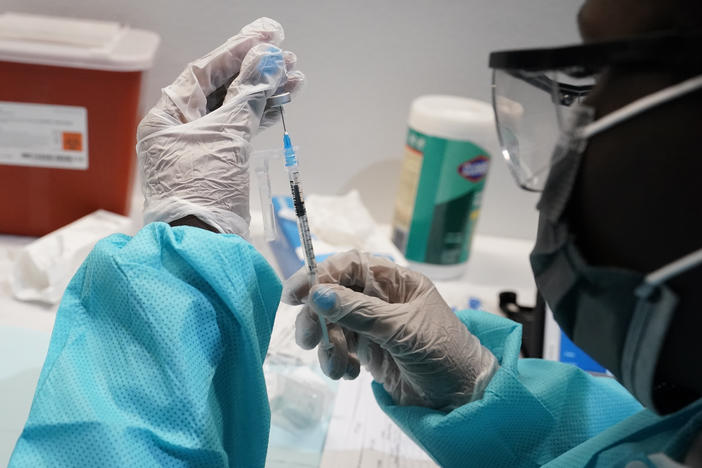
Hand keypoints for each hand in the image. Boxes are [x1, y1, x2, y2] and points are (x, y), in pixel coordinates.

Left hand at [137, 17, 303, 235]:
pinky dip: (260, 117)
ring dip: (264, 93)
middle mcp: (180, 127)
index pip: (204, 72)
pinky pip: (240, 130)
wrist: (203, 243)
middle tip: (288, 59)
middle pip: (221, 88)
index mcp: (168, 116)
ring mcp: (200, 146)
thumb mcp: (227, 136)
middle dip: (256, 72)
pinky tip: (283, 103)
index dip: (237, 51)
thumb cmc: (203, 188)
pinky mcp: (218, 163)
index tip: (267, 37)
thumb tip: (268, 60)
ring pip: (235, 109)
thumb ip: (248, 95)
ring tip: (295, 80)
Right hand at [283, 251, 498, 409]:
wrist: (462, 399)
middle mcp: (382, 299)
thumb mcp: (402, 330)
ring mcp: (374, 326)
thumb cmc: (444, 354)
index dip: (320, 275)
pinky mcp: (369, 352)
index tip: (296, 295)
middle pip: (334, 295)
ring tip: (338, 369)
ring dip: (328, 345)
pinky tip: (350, 374)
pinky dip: (337, 361)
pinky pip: (340, 348)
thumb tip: (318, 294)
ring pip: (333, 324)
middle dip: (318, 317)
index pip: (350, 266)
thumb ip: (360, 312)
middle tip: (310, 340)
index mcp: (396, 282)